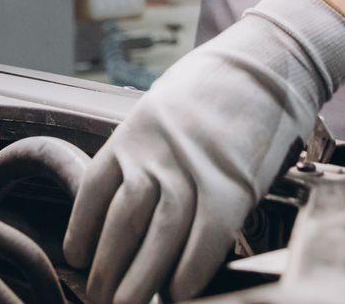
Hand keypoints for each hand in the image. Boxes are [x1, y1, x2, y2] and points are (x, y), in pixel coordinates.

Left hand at [62, 0, 344, 303]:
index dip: (81, 232)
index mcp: (134, 133)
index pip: (93, 192)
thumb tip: (131, 200)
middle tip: (99, 299)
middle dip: (105, 271)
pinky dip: (189, 273)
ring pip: (157, 240)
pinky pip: (205, 241)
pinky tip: (177, 294)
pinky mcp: (232, 187)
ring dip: (139, 283)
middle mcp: (156, 154)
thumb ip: (146, 150)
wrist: (267, 63)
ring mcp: (194, 171)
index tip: (77, 258)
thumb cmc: (215, 88)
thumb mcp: (163, 108)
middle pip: (121, 225)